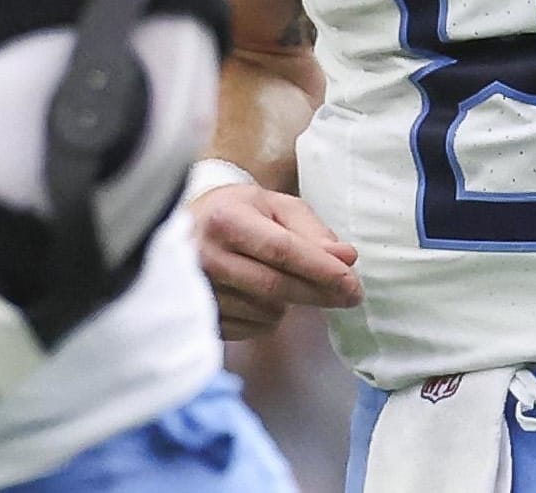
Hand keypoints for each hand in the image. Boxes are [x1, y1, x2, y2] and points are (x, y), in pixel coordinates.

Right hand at [190, 183, 361, 338]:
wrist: (182, 230)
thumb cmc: (238, 213)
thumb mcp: (275, 206)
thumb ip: (313, 231)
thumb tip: (346, 258)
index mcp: (226, 220)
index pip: (282, 251)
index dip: (321, 270)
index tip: (353, 284)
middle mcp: (205, 257)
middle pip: (276, 287)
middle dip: (319, 293)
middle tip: (351, 296)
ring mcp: (199, 292)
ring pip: (266, 312)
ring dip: (289, 303)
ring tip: (282, 280)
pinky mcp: (200, 317)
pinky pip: (251, 328)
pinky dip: (268, 317)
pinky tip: (259, 296)